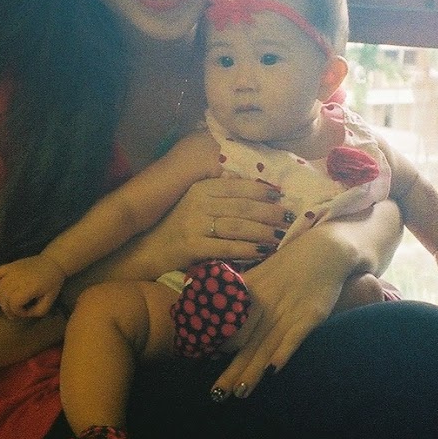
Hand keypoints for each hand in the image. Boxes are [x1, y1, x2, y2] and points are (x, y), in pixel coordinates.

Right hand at [0, 255, 65, 319]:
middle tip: (13, 314)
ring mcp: (13, 270)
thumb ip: (36, 311)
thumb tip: (22, 314)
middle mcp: (19, 278)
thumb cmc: (52, 283)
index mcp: (30, 287)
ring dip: (0, 300)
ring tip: (7, 305)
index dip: (16, 311)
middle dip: (7, 309)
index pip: (15, 303)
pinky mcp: (10, 265)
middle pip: (5, 297)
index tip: (23, 312)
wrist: (53, 262)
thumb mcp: (49, 301)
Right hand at [142, 176, 292, 272]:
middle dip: (269, 212)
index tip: (281, 196)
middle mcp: (198, 203)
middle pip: (242, 206)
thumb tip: (261, 193)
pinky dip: (247, 250)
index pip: (237, 186)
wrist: (149, 249)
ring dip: (263, 231)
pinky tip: (262, 252)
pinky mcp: (193, 247)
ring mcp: (194, 225)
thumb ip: (221, 197)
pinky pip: (227, 247)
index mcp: (201, 189)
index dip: (261, 191)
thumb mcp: (196, 203)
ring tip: (280, 235)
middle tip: (288, 217)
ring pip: (238, 226)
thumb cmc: (179, 226)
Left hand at [207, 229, 350, 398]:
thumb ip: (241, 294)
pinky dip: (284, 351)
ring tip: (240, 392)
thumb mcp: (260, 276)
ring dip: (253, 370)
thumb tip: (217, 309)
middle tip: (216, 395)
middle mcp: (265, 307)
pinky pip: (294, 336)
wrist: (324, 249)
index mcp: (250, 296)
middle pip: (246, 344)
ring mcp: (288, 312)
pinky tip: (273, 369)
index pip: (231, 328)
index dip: (218, 349)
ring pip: (266, 346)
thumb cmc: (290, 264)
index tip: (204, 367)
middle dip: (231, 371)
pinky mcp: (310, 315)